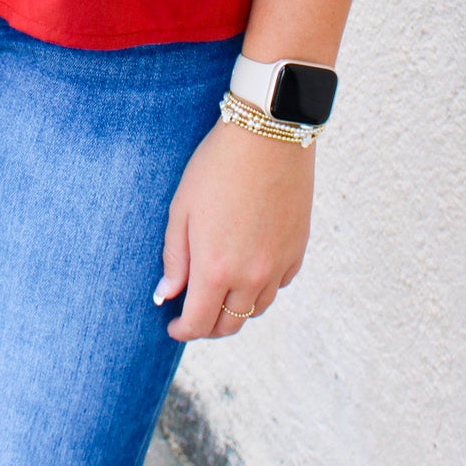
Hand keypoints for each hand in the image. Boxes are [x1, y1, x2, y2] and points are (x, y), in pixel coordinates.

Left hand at [155, 121, 313, 338]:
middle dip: (206, 326)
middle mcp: (251, 276)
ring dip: (234, 310)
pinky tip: (247, 271)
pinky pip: (278, 285)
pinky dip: (260, 288)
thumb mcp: (182, 209)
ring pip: (256, 309)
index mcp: (216, 268)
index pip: (198, 322)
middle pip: (229, 324)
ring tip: (219, 293)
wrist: (267, 136)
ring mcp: (278, 265)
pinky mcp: (298, 250)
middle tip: (192, 313)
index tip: (172, 325)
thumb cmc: (216, 167)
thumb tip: (167, 294)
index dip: (182, 330)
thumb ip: (174, 258)